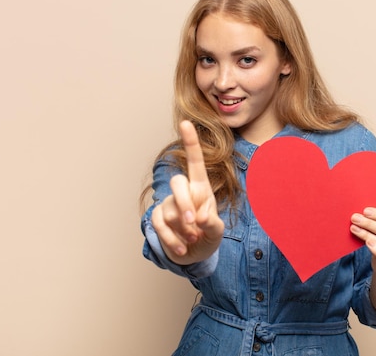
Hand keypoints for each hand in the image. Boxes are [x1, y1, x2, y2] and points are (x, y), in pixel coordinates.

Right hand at [151, 120, 224, 264]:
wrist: (194, 254)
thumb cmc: (208, 235)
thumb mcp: (217, 231)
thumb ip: (213, 224)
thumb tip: (201, 218)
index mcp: (201, 188)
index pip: (195, 162)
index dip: (191, 143)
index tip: (186, 122)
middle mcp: (184, 191)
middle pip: (178, 183)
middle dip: (185, 204)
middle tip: (195, 223)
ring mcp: (169, 203)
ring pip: (170, 210)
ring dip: (183, 230)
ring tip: (193, 240)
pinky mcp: (158, 218)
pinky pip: (159, 225)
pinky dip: (172, 240)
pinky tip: (182, 249)